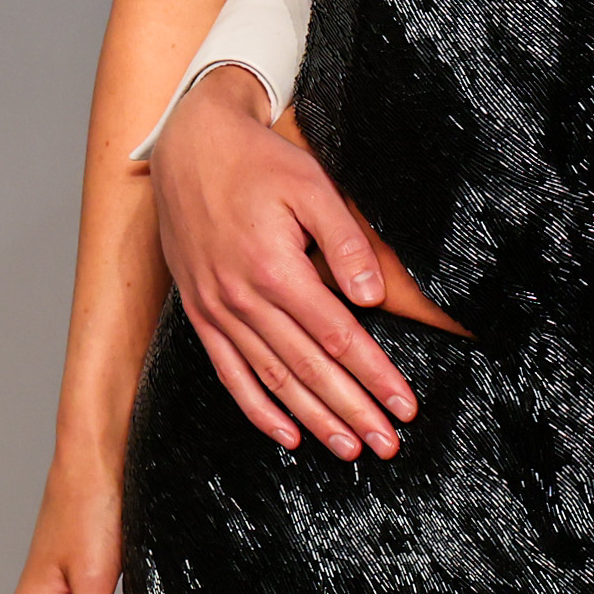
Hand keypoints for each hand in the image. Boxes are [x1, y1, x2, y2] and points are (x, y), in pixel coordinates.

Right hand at [149, 69, 416, 458]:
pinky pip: (229, 372)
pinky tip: (286, 435)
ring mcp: (217, 310)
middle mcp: (243, 299)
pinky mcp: (200, 312)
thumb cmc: (258, 161)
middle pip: (309, 369)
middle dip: (353, 411)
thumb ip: (343, 243)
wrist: (189, 144)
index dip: (374, 376)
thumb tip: (372, 299)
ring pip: (272, 379)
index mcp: (275, 268)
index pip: (338, 338)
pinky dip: (257, 409)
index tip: (405, 407)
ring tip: (349, 450)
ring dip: (313, 419)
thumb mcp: (311, 185)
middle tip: (388, 444)